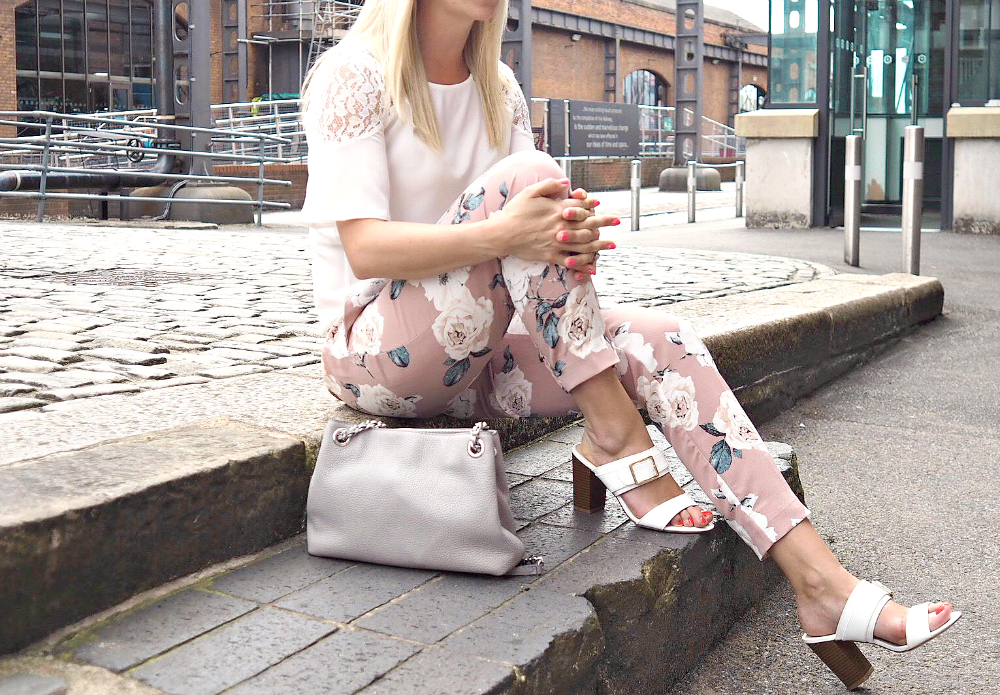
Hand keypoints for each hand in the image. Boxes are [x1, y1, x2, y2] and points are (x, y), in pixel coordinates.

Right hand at [496, 179, 618, 273]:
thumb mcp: (530, 192)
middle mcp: (561, 226)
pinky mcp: (551, 255)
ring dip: (600, 244)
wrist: (502, 234)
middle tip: (617, 221)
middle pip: (588, 224)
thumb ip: (549, 186)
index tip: (600, 204)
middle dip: (604, 222)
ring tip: (612, 245)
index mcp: (558, 209)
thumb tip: (567, 183)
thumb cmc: (515, 212)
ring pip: (584, 244)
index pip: (581, 206)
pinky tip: (593, 268)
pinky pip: (571, 261)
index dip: (592, 204)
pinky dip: (582, 265)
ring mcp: (557, 242)